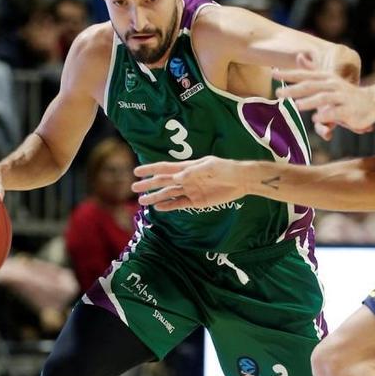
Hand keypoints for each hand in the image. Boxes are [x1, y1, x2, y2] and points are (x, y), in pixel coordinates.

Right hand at [131, 156, 246, 211]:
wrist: (241, 181)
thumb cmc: (225, 169)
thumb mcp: (210, 167)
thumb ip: (193, 172)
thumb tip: (177, 178)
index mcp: (187, 167)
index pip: (165, 168)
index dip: (151, 169)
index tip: (137, 171)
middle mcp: (186, 179)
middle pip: (163, 182)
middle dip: (148, 185)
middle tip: (133, 188)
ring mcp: (191, 190)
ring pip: (169, 194)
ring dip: (156, 197)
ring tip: (142, 201)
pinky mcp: (197, 201)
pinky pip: (180, 204)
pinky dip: (169, 206)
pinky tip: (159, 208)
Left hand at [274, 69, 374, 133]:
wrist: (373, 102)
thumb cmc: (346, 93)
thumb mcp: (328, 79)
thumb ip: (313, 69)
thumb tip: (299, 56)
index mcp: (326, 78)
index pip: (304, 75)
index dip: (289, 73)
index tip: (272, 72)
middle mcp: (333, 85)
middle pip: (311, 85)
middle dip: (294, 89)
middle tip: (278, 92)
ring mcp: (342, 97)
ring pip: (324, 98)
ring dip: (310, 101)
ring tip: (296, 106)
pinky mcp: (349, 110)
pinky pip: (337, 112)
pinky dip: (326, 115)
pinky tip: (316, 119)